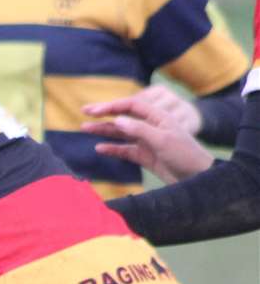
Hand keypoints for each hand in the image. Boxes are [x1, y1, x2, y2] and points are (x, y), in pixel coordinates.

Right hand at [82, 94, 214, 183]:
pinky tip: (99, 148)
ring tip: (85, 128)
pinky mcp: (145, 156)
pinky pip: (125, 150)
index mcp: (158, 117)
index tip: (94, 110)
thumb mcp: (162, 140)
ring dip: (104, 131)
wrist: (197, 178)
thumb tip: (117, 120)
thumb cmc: (185, 155)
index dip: (112, 106)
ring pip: (121, 134)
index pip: (131, 106)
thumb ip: (139, 129)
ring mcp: (147, 142)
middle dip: (104, 114)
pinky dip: (112, 149)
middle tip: (84, 112)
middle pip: (123, 117)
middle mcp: (151, 127)